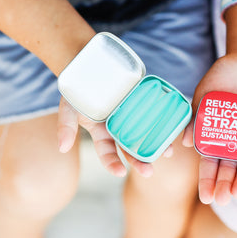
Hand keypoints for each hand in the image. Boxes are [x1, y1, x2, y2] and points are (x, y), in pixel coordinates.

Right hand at [57, 97, 172, 177]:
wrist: (89, 66)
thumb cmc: (77, 91)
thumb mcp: (68, 107)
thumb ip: (66, 127)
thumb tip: (62, 148)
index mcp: (102, 135)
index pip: (108, 154)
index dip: (113, 164)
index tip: (121, 172)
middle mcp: (119, 129)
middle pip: (130, 149)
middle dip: (140, 161)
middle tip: (149, 171)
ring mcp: (133, 116)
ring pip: (146, 134)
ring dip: (158, 145)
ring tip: (169, 153)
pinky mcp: (143, 101)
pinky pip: (156, 113)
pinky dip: (165, 121)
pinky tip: (174, 127)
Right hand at [183, 53, 236, 204]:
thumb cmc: (224, 76)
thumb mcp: (204, 94)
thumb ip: (196, 116)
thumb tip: (185, 142)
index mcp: (217, 137)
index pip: (211, 165)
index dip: (208, 181)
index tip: (206, 196)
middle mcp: (236, 142)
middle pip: (230, 169)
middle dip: (225, 185)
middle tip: (221, 198)